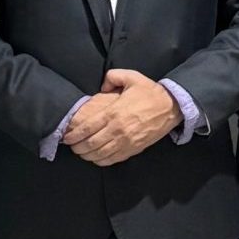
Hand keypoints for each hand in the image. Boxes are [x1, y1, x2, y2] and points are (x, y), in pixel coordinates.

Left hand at [64, 69, 181, 165]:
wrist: (171, 107)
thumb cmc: (150, 93)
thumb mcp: (131, 77)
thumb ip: (112, 77)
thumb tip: (102, 86)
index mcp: (114, 112)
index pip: (87, 127)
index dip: (74, 134)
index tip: (67, 136)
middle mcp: (118, 129)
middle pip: (90, 143)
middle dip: (77, 146)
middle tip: (71, 145)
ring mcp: (126, 142)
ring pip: (100, 154)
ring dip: (87, 155)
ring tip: (81, 152)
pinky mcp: (133, 149)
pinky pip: (113, 159)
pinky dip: (101, 161)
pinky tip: (95, 158)